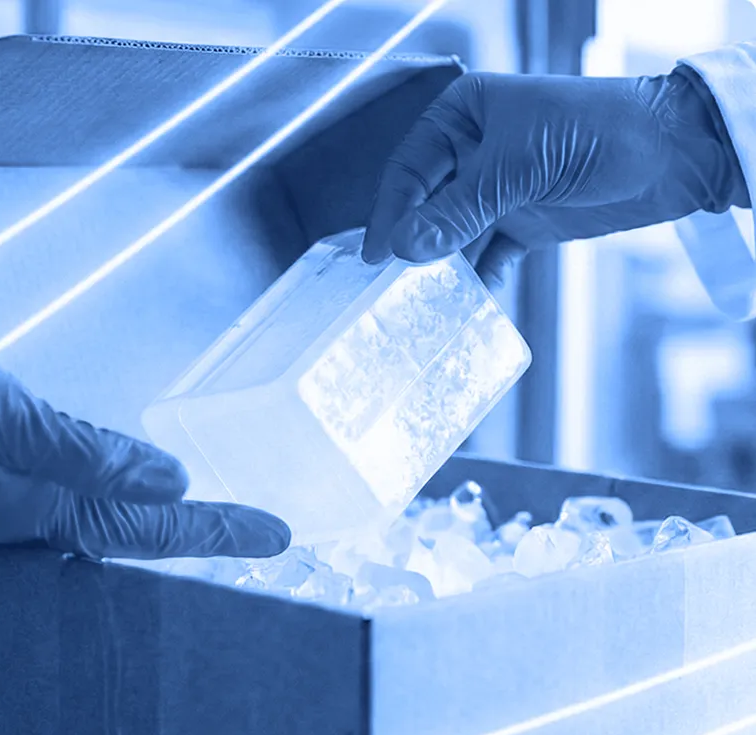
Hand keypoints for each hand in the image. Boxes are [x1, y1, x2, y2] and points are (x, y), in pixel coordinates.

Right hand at [0, 333, 290, 559]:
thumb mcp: (6, 420)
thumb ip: (88, 456)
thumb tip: (170, 482)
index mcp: (48, 509)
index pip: (156, 530)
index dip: (221, 531)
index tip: (278, 538)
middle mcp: (38, 517)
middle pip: (143, 532)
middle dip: (206, 533)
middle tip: (261, 532)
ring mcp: (15, 502)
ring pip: (113, 517)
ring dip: (169, 519)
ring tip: (214, 519)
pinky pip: (78, 495)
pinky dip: (122, 494)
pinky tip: (131, 492)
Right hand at [363, 68, 747, 287]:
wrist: (674, 153)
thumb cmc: (596, 131)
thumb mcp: (519, 165)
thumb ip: (460, 208)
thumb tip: (404, 247)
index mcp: (463, 117)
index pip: (409, 167)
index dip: (390, 210)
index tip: (376, 254)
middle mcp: (474, 152)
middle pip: (425, 203)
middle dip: (412, 242)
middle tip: (390, 284)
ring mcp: (498, 190)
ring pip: (453, 234)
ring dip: (442, 266)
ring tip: (422, 301)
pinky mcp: (524, 222)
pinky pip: (489, 256)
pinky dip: (480, 279)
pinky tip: (470, 302)